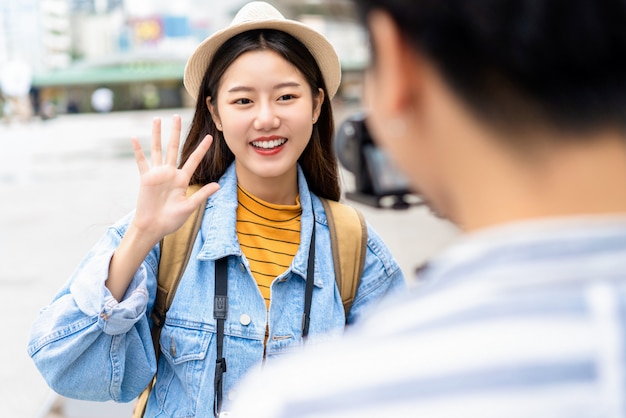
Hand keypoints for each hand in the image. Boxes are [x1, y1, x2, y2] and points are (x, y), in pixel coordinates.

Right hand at [130, 114, 219, 241]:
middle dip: (175, 132)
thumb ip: (202, 195)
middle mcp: (170, 173)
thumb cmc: (172, 220)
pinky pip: (141, 162)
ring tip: (157, 119)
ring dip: (157, 135)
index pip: (194, 160)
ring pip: (157, 149)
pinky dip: (137, 151)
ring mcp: (157, 174)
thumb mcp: (189, 207)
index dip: (201, 149)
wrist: (154, 227)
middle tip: (177, 116)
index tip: (210, 137)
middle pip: (173, 147)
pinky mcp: (146, 178)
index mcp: (182, 179)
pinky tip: (134, 138)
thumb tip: (218, 185)